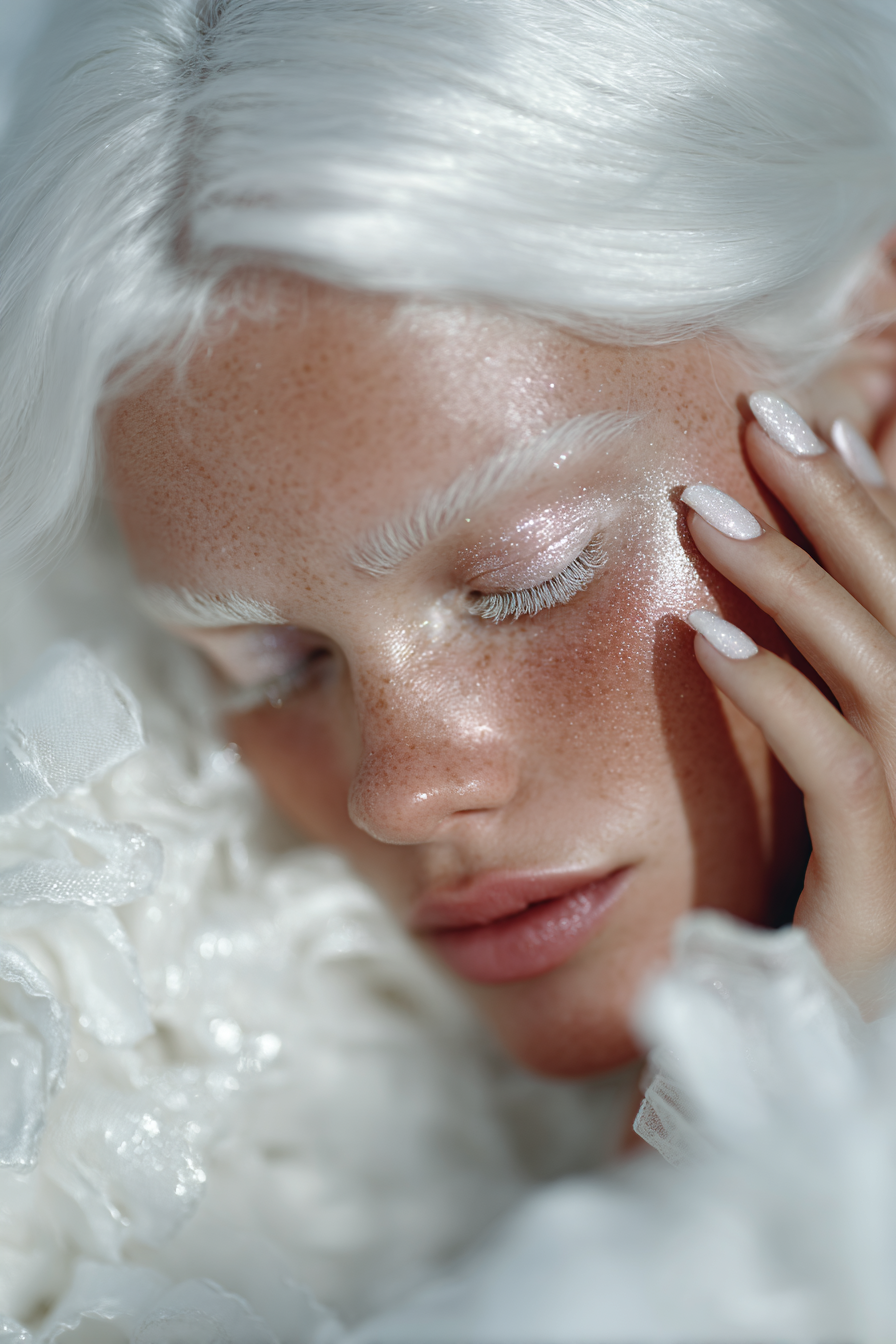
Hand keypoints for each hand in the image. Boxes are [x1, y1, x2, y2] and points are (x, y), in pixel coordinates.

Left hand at [682, 393, 895, 1013]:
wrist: (798, 1092)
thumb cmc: (797, 944)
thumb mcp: (824, 815)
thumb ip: (824, 718)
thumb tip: (769, 611)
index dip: (878, 511)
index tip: (816, 435)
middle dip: (840, 507)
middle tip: (764, 419)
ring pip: (880, 671)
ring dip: (790, 579)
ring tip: (700, 508)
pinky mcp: (885, 900)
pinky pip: (840, 769)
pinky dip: (774, 690)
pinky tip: (699, 635)